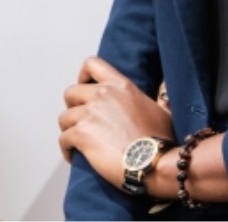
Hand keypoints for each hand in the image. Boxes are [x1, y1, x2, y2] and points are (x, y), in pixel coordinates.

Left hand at [58, 56, 173, 187]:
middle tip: (80, 120)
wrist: (154, 162)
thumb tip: (164, 88)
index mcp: (120, 85)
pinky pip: (63, 139)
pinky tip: (73, 156)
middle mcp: (102, 95)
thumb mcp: (163, 111)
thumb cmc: (161, 140)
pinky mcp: (81, 134)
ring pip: (64, 118)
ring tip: (76, 141)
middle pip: (71, 92)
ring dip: (68, 129)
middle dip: (72, 106)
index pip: (92, 64)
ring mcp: (90, 114)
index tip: (84, 85)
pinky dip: (65, 148)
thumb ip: (158, 97)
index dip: (83, 75)